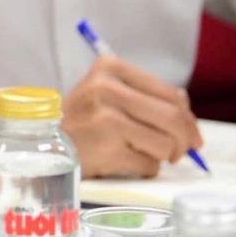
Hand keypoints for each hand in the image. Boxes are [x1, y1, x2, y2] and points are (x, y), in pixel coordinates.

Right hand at [64, 56, 203, 177]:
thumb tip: (188, 113)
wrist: (42, 143)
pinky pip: (148, 164)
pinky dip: (145, 168)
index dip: (189, 118)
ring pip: (165, 143)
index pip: (169, 94)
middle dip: (185, 140)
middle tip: (180, 153)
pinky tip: (125, 162)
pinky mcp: (105, 148)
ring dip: (163, 156)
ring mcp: (105, 119)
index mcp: (110, 68)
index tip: (193, 136)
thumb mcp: (108, 95)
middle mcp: (106, 89)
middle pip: (173, 118)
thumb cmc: (83, 120)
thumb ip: (147, 97)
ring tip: (144, 154)